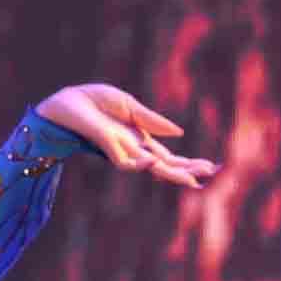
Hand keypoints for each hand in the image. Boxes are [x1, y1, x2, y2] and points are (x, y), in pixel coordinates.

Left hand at [28, 83, 215, 188]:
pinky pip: (128, 163)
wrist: (70, 101)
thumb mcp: (129, 105)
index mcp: (140, 138)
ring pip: (151, 169)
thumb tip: (179, 133)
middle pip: (165, 165)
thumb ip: (152, 120)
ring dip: (172, 173)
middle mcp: (134, 148)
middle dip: (188, 170)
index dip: (188, 162)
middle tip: (211, 174)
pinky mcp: (108, 149)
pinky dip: (143, 163)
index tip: (209, 167)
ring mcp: (122, 151)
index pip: (169, 155)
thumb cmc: (94, 102)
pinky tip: (157, 161)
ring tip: (193, 179)